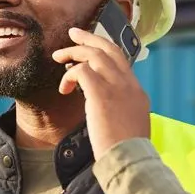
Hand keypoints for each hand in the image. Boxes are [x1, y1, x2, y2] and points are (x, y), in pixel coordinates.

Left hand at [53, 27, 150, 160]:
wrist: (129, 159)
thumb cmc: (126, 151)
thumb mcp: (130, 126)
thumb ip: (121, 111)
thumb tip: (108, 110)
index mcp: (136, 92)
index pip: (121, 60)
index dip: (104, 50)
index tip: (91, 47)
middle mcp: (129, 84)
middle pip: (109, 49)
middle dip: (89, 38)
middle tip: (73, 34)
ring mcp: (116, 87)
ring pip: (94, 55)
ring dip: (73, 53)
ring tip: (58, 56)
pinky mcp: (101, 94)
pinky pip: (81, 71)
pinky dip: (69, 75)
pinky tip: (64, 88)